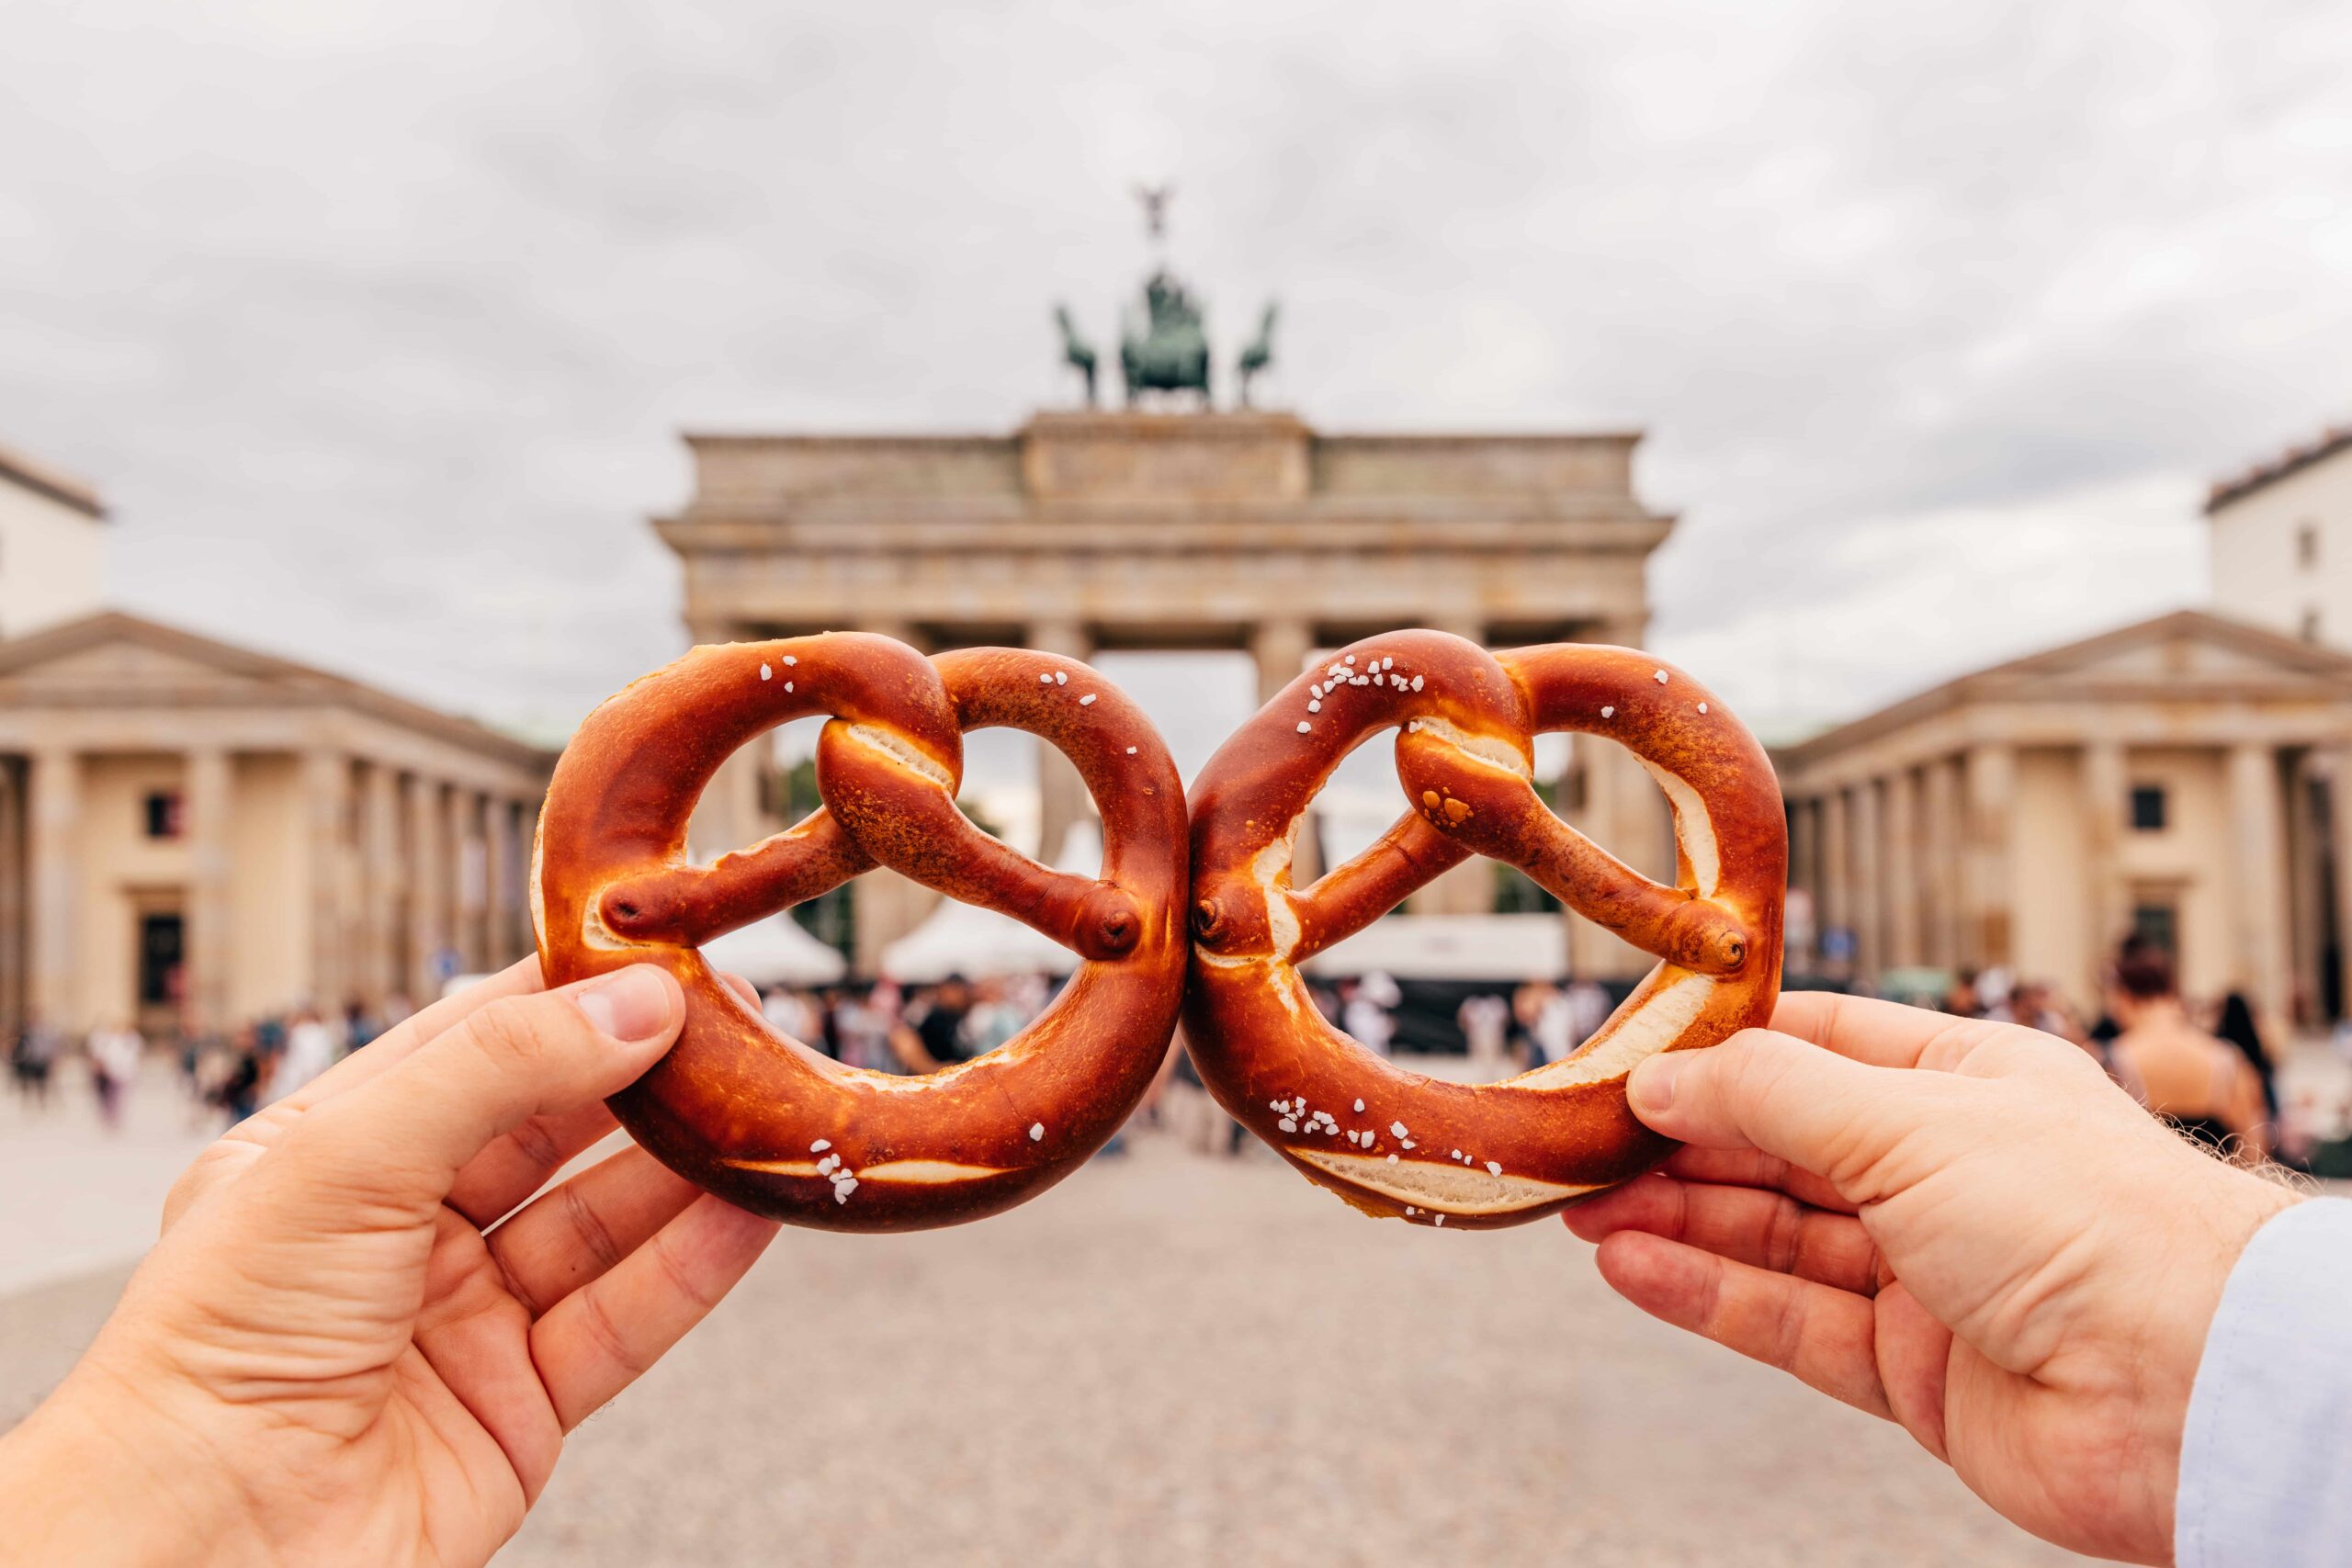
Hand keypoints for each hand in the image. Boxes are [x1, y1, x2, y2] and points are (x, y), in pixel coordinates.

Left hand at [0, 959, 778, 1567]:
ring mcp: (463, 1320)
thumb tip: (633, 1004)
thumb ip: (498, 1072)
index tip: (662, 957)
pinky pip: (625, 1318)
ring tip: (767, 1110)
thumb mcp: (347, 1159)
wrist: (208, 1545)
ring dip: (686, 1168)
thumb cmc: (220, 1346)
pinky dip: (694, 1264)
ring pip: (601, 1222)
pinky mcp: (520, 1406)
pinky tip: (751, 1209)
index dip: (566, 999)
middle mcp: (398, 1231)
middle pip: (551, 1130)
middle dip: (644, 1077)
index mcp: (330, 1154)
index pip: (469, 1044)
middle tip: (742, 1027)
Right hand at [1563, 992, 2296, 1564]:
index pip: (1818, 1045)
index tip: (1626, 1050)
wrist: (2188, 1391)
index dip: (1719, 1049)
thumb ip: (1768, 1096)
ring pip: (1771, 1236)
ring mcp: (1926, 1274)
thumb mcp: (1906, 1119)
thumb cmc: (2084, 1221)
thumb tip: (1659, 1079)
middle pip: (1780, 1148)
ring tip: (1576, 1203)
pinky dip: (1705, 1292)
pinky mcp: (1911, 1369)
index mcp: (1966, 1081)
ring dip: (1673, 1218)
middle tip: (1575, 1139)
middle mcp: (1945, 1172)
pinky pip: (1785, 1320)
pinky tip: (1629, 1265)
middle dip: (1677, 1142)